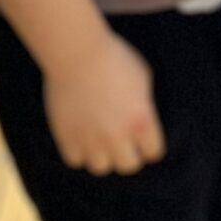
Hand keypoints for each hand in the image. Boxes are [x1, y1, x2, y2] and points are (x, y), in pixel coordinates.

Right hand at [44, 26, 165, 173]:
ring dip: (103, 155)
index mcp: (141, 120)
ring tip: (99, 140)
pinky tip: (81, 137)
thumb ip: (144, 104)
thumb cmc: (114, 58)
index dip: (149, 146)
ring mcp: (91, 138)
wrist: (77, 53)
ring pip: (101, 167)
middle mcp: (118, 135)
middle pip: (129, 166)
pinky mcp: (67, 137)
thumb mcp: (142, 77)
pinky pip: (76, 160)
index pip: (153, 152)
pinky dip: (79, 152)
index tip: (144, 141)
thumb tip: (142, 118)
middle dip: (128, 154)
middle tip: (122, 143)